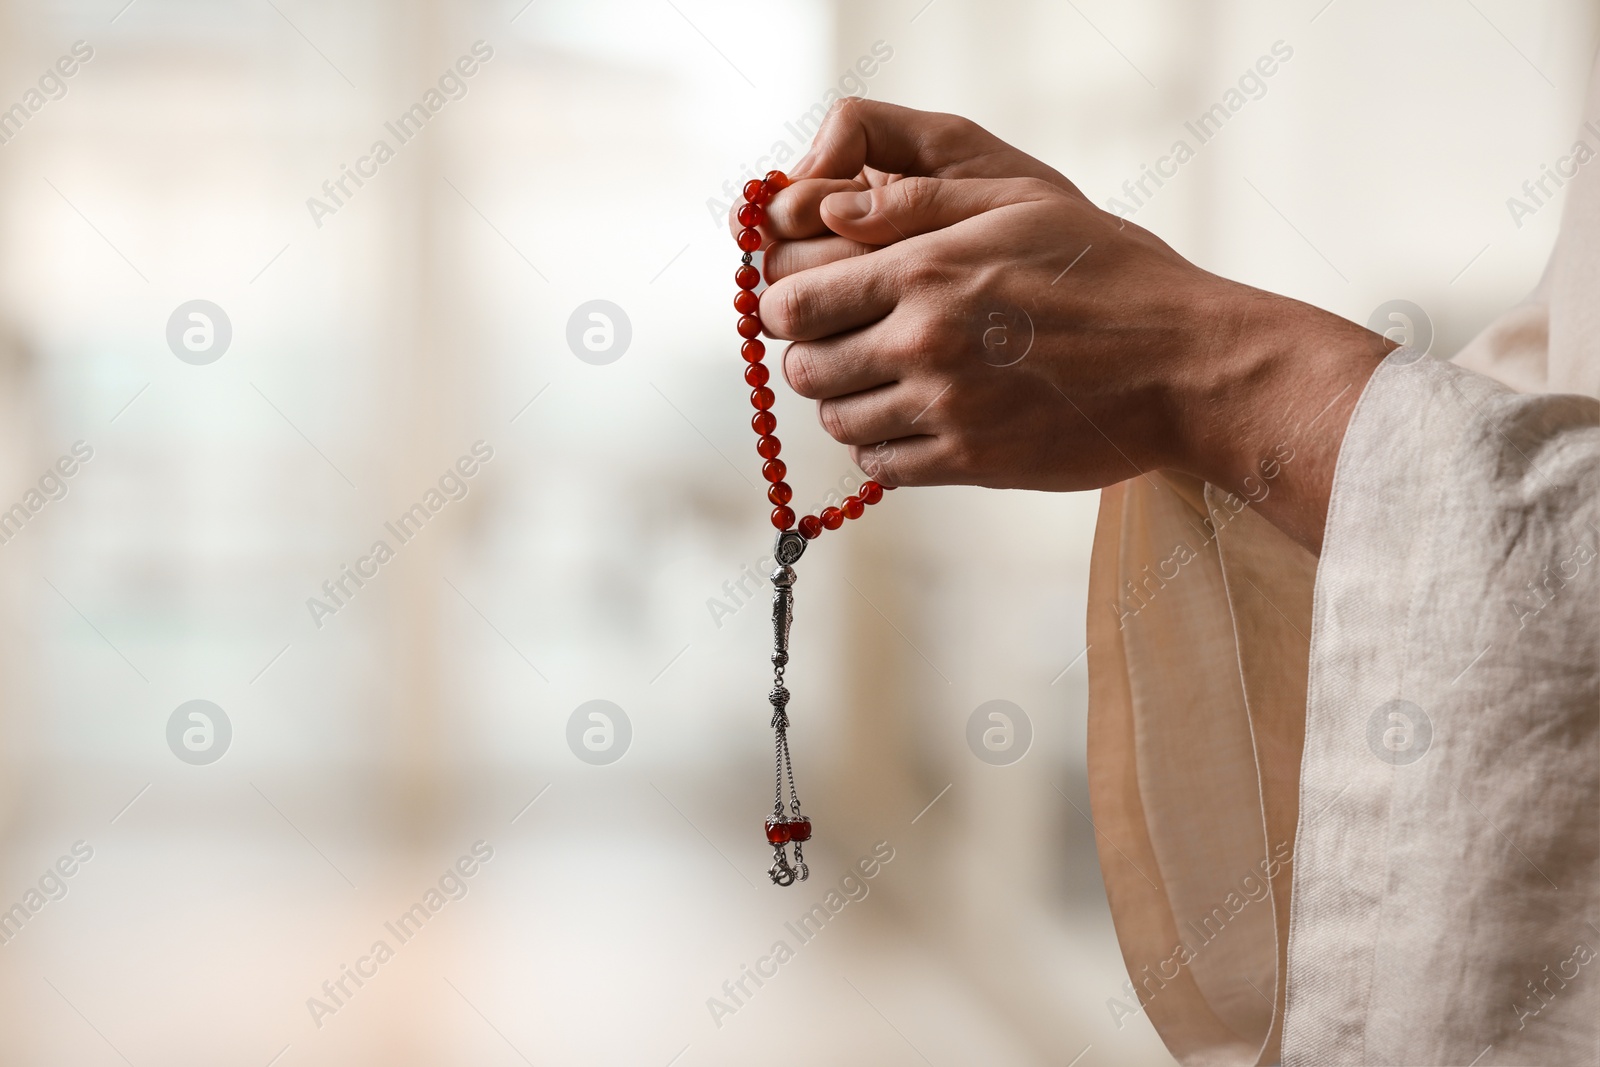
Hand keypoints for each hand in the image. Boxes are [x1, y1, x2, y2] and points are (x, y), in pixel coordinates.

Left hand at [753, 102, 1389, 551]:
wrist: (1181, 364)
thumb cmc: (1106, 271)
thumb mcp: (1016, 203)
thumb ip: (916, 202)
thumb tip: (833, 213)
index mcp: (924, 272)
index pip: (792, 302)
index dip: (788, 302)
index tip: (810, 302)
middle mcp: (923, 345)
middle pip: (803, 367)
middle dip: (814, 352)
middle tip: (849, 341)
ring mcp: (945, 412)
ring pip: (838, 422)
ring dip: (850, 401)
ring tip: (888, 379)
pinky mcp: (969, 464)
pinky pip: (881, 467)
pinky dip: (885, 447)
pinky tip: (919, 418)